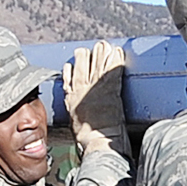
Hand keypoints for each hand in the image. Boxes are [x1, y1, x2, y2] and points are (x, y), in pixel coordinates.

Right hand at [64, 41, 129, 159]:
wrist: (97, 140)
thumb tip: (76, 112)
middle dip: (88, 55)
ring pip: (96, 64)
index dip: (72, 67)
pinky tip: (117, 52)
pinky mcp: (110, 89)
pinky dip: (115, 60)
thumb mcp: (74, 123)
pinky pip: (112, 69)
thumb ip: (75, 112)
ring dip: (101, 53)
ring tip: (105, 45)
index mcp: (71, 97)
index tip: (77, 60)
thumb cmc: (87, 137)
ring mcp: (96, 87)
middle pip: (82, 65)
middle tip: (94, 47)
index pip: (69, 76)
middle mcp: (81, 89)